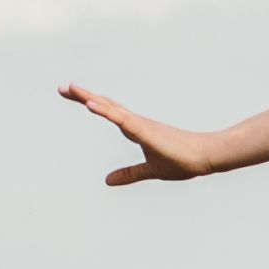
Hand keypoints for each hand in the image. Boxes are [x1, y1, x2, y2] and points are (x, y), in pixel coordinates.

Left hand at [63, 85, 223, 184]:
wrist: (206, 157)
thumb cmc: (182, 160)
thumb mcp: (149, 170)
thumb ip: (129, 173)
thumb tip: (107, 181)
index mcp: (136, 128)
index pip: (108, 110)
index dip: (90, 102)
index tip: (71, 93)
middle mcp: (135, 122)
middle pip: (105, 104)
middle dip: (83, 95)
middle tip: (62, 87)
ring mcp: (140, 124)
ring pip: (110, 108)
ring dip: (89, 98)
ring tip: (70, 88)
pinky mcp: (145, 130)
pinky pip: (121, 119)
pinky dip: (105, 111)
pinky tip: (91, 105)